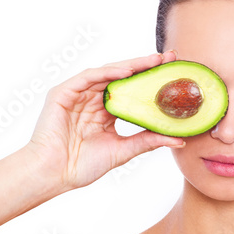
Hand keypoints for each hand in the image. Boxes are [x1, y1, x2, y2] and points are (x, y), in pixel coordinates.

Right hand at [24, 51, 184, 192]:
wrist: (54, 174)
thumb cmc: (82, 165)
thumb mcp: (123, 150)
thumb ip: (148, 141)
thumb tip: (178, 139)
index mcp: (106, 112)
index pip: (132, 91)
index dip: (152, 81)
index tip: (174, 73)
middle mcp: (93, 99)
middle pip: (123, 78)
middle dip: (146, 67)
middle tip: (169, 58)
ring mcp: (78, 94)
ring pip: (108, 73)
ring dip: (131, 66)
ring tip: (154, 61)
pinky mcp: (64, 92)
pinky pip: (88, 77)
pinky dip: (108, 72)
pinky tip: (127, 71)